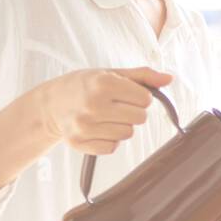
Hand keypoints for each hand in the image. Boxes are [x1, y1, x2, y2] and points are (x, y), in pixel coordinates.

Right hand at [38, 66, 172, 154]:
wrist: (51, 103)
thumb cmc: (85, 85)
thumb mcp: (111, 73)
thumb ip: (143, 76)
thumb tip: (170, 79)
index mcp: (103, 84)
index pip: (145, 99)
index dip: (140, 97)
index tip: (126, 94)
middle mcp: (93, 105)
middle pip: (140, 118)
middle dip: (133, 112)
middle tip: (116, 106)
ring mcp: (85, 126)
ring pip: (128, 134)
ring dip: (121, 126)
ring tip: (105, 117)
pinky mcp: (80, 143)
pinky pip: (113, 147)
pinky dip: (109, 140)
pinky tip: (97, 128)